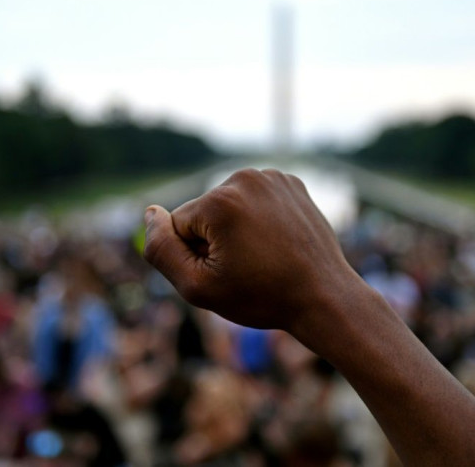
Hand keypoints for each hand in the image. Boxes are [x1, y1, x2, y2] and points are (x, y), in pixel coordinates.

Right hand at [143, 168, 356, 330]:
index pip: (179, 227)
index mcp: (220, 200)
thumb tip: (150, 212)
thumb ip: (162, 250)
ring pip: (229, 207)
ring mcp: (272, 177)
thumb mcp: (197, 287)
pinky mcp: (291, 182)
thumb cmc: (261, 297)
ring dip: (238, 229)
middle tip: (250, 267)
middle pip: (204, 213)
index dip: (196, 257)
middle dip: (216, 240)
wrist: (324, 296)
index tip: (230, 272)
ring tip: (266, 255)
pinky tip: (278, 241)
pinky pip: (255, 201)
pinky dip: (260, 219)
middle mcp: (245, 178)